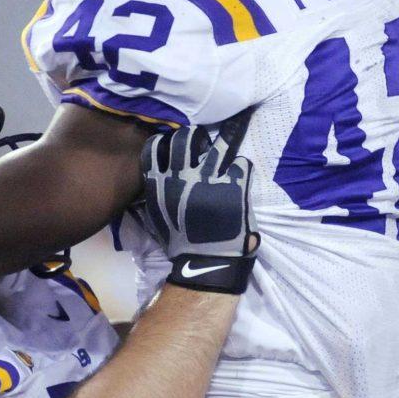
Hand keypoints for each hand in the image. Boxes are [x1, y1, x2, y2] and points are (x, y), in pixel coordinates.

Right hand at [142, 125, 258, 292]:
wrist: (205, 261)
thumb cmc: (179, 240)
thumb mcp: (157, 213)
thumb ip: (158, 189)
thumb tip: (162, 173)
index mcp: (161, 183)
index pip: (157, 147)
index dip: (167, 143)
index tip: (174, 146)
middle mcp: (184, 175)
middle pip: (187, 136)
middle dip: (195, 136)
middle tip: (202, 143)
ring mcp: (210, 178)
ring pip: (219, 145)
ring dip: (223, 147)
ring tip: (226, 151)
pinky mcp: (234, 186)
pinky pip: (241, 163)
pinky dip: (241, 168)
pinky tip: (239, 176)